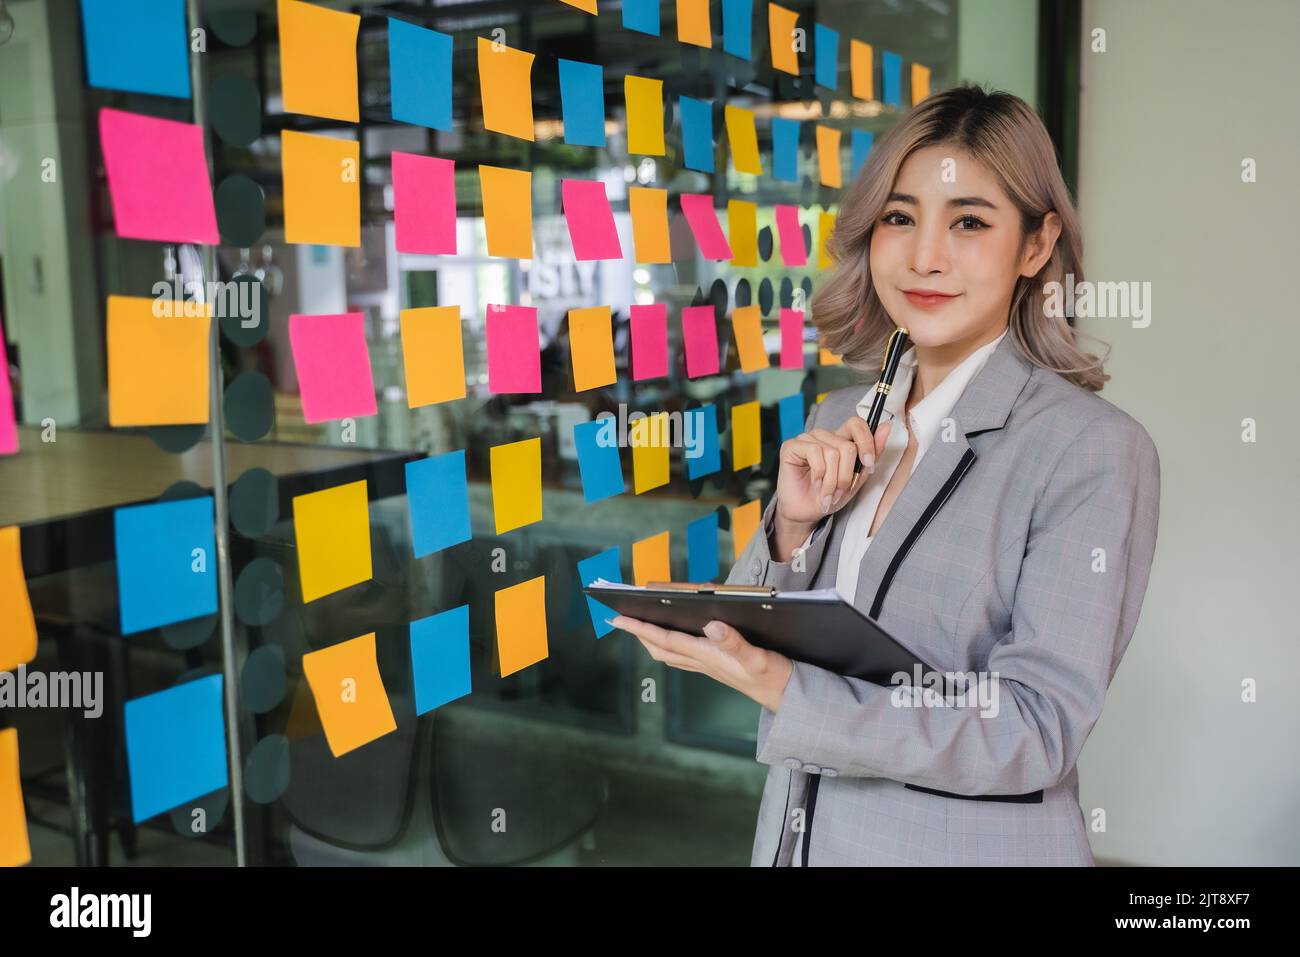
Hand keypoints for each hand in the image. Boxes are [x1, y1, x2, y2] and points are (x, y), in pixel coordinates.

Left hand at [609, 615, 793, 711]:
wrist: (790, 699)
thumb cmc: (776, 678)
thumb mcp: (758, 657)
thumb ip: (734, 642)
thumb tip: (711, 625)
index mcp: (708, 657)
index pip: (666, 639)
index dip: (640, 628)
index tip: (618, 618)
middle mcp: (705, 663)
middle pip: (661, 649)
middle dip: (639, 634)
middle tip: (621, 620)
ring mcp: (711, 668)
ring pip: (671, 654)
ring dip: (653, 641)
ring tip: (641, 628)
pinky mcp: (719, 669)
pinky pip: (686, 657)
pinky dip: (672, 647)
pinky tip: (676, 642)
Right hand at [775, 416, 892, 527]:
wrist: (806, 513)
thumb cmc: (830, 496)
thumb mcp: (857, 479)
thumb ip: (872, 454)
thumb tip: (886, 426)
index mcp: (839, 439)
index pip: (856, 423)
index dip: (866, 442)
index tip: (869, 465)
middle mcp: (823, 436)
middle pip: (847, 446)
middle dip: (847, 475)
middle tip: (840, 491)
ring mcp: (806, 439)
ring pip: (832, 452)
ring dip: (832, 480)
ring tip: (827, 493)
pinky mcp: (792, 446)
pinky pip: (814, 452)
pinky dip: (819, 474)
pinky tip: (815, 484)